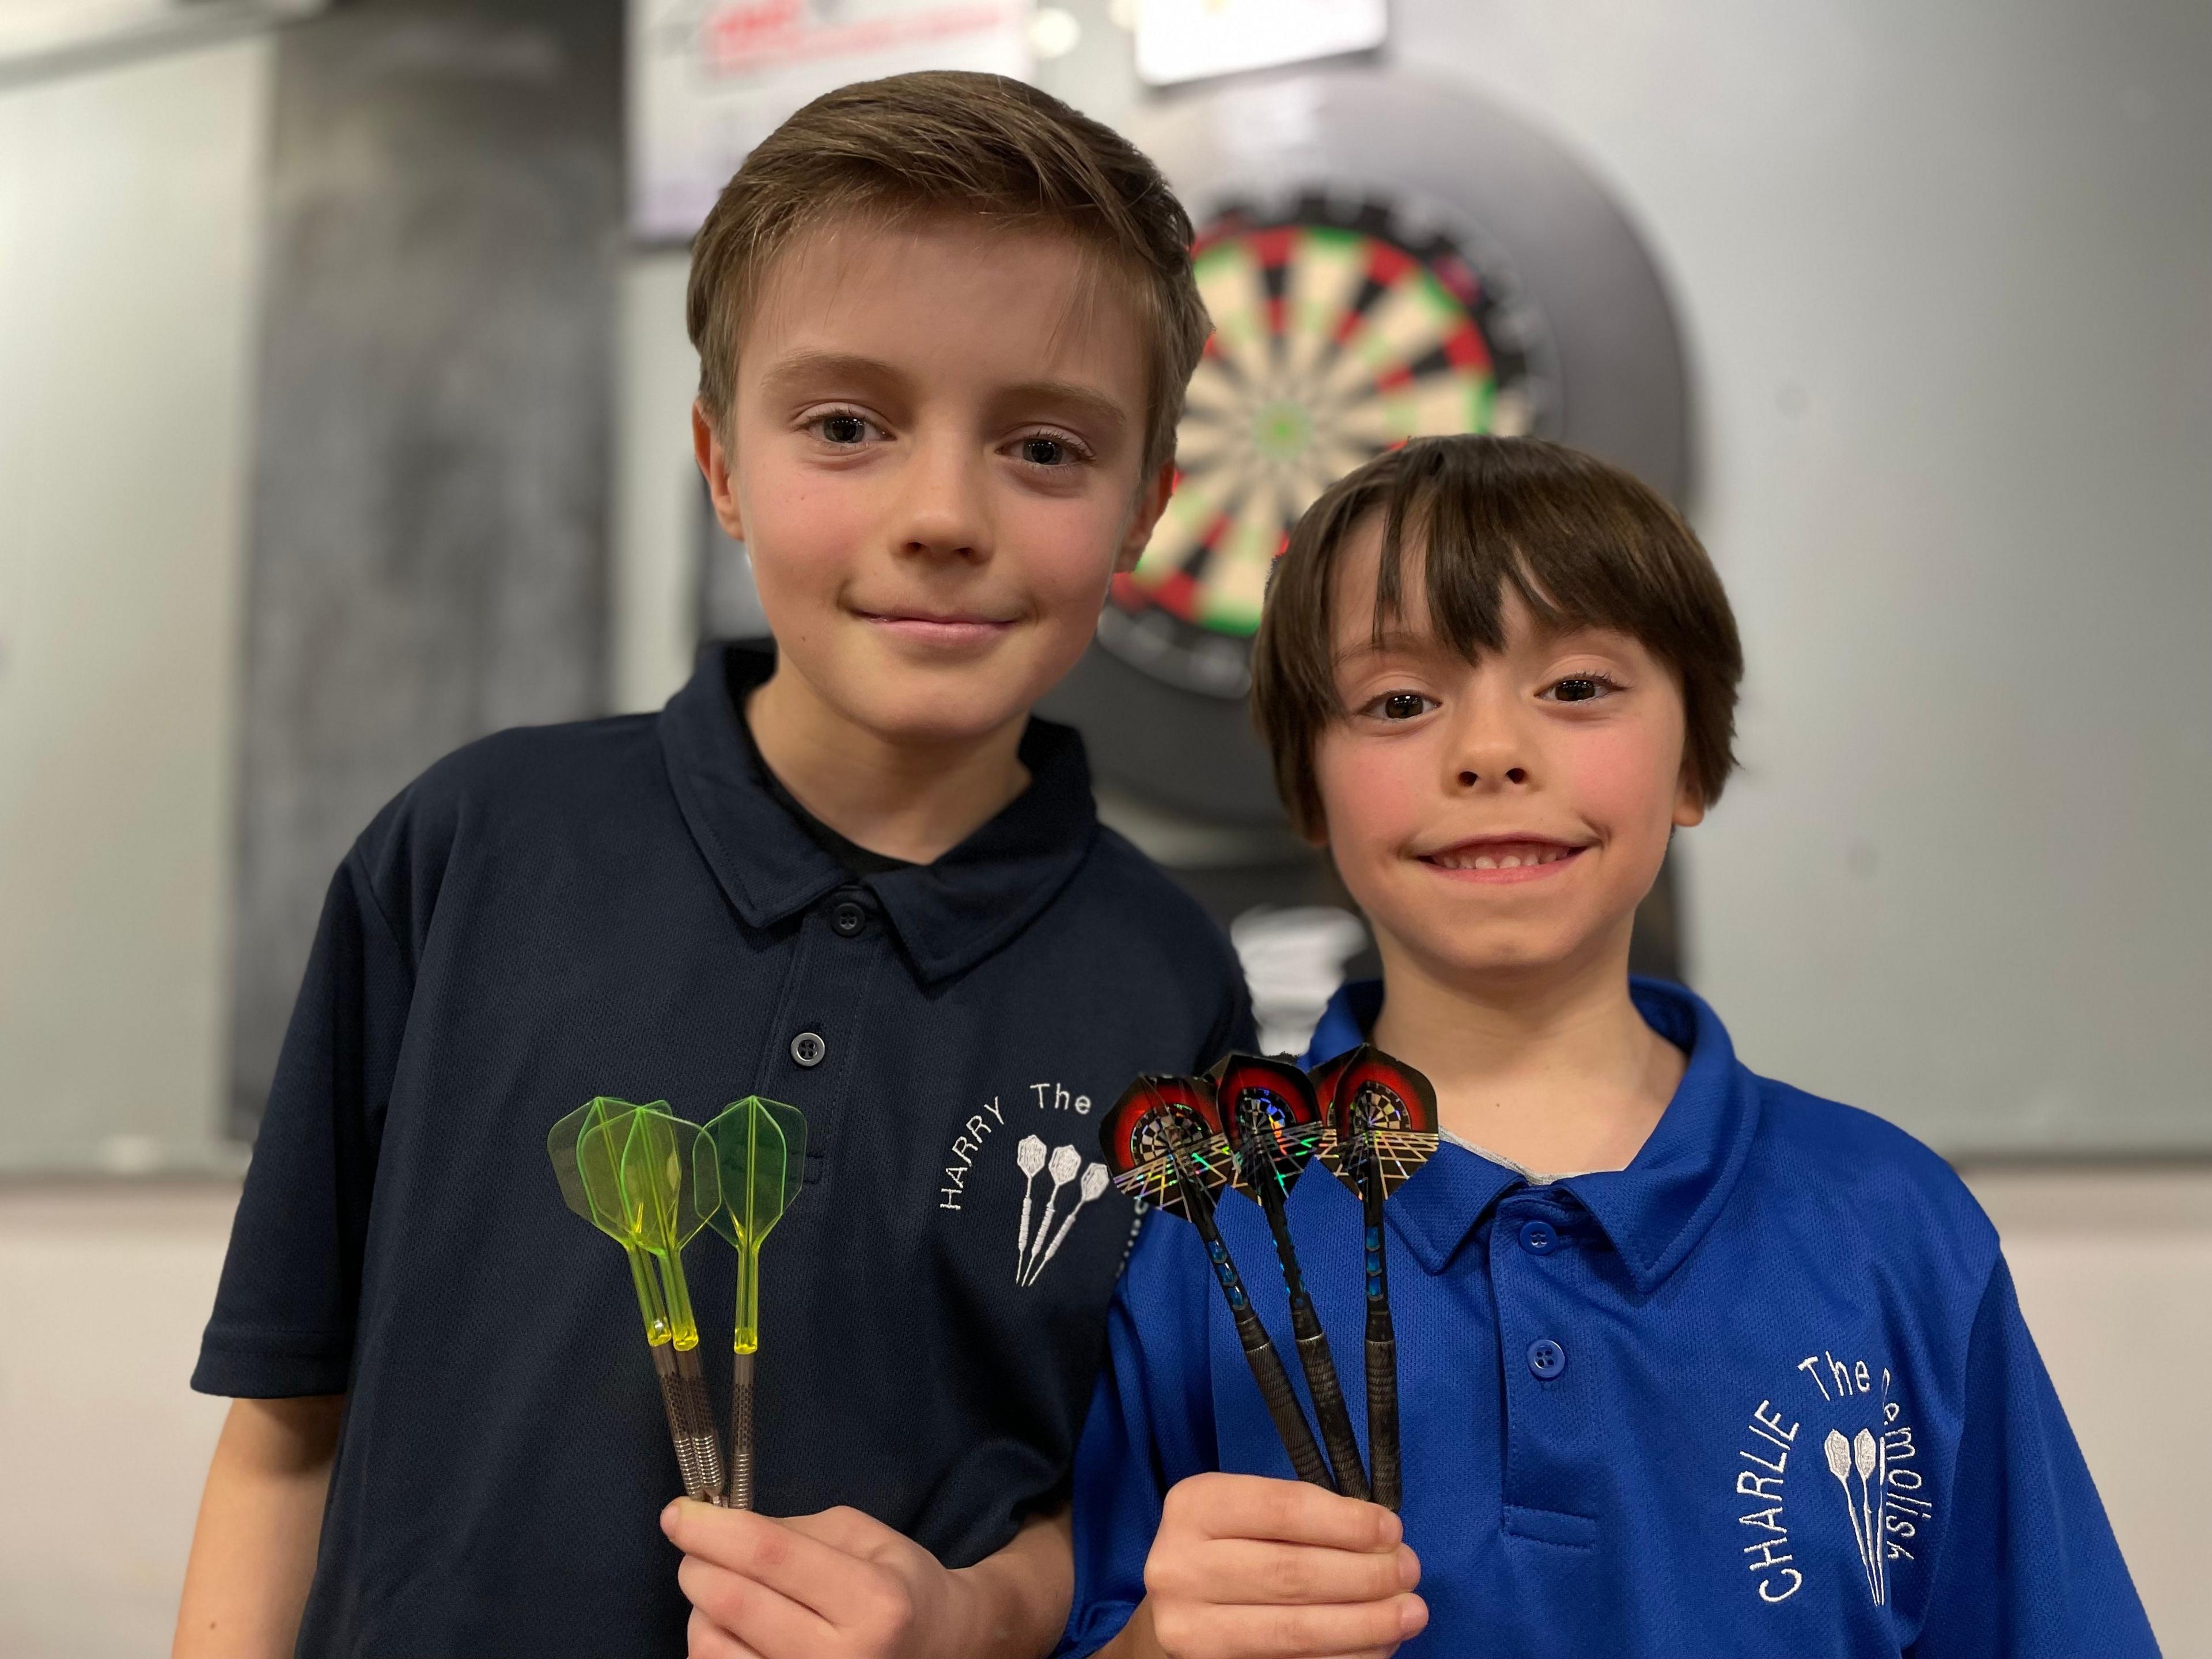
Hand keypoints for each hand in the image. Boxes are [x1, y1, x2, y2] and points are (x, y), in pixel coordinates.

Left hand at [662, 1499, 980, 1658]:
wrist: (939, 1652)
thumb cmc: (899, 1586)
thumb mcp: (863, 1537)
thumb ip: (791, 1532)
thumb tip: (718, 1530)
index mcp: (872, 1600)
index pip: (770, 1556)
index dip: (712, 1530)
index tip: (676, 1513)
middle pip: (732, 1602)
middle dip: (697, 1564)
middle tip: (698, 1549)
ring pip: (712, 1648)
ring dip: (700, 1609)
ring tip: (725, 1593)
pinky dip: (713, 1645)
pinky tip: (735, 1630)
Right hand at [1129, 1473, 1424, 1658]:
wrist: (1172, 1614)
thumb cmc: (1227, 1551)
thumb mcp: (1247, 1514)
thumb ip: (1302, 1519)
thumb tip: (1383, 1543)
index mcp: (1193, 1508)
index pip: (1282, 1509)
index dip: (1347, 1522)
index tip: (1392, 1531)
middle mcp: (1179, 1567)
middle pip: (1291, 1573)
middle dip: (1365, 1575)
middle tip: (1409, 1572)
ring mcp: (1190, 1631)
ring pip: (1294, 1631)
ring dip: (1365, 1623)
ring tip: (1410, 1612)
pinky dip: (1346, 1658)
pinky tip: (1378, 1646)